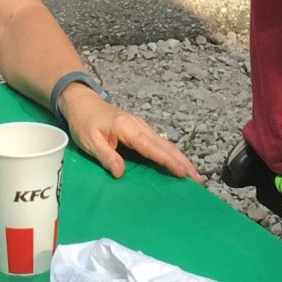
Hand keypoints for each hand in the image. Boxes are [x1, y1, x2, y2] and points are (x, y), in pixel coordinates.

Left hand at [57, 86, 196, 179]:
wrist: (83, 104)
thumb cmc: (84, 123)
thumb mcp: (90, 141)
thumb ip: (106, 156)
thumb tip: (120, 172)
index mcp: (128, 128)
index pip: (152, 147)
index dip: (168, 161)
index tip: (183, 173)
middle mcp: (139, 126)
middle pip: (165, 145)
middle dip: (183, 161)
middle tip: (198, 178)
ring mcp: (141, 127)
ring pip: (165, 144)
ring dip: (180, 158)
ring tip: (193, 174)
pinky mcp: (140, 130)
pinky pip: (159, 143)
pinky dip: (171, 154)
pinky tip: (177, 163)